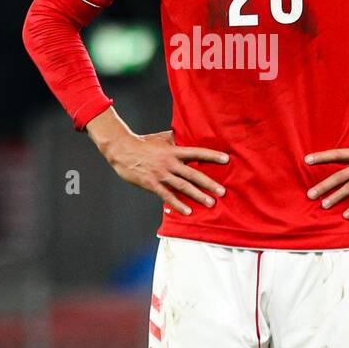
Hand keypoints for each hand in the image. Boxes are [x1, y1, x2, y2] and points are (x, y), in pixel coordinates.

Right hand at [87, 110, 227, 215]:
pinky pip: (167, 195)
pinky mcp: (152, 184)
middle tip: (222, 191)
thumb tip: (183, 136)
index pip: (197, 153)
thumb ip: (173, 139)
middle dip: (209, 183)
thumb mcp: (160, 138)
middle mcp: (170, 162)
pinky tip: (188, 211)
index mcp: (173, 150)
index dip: (212, 156)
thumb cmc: (142, 143)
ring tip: (211, 203)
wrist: (122, 149)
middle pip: (193, 174)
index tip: (226, 159)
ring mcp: (161, 174)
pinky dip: (178, 204)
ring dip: (198, 195)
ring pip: (183, 186)